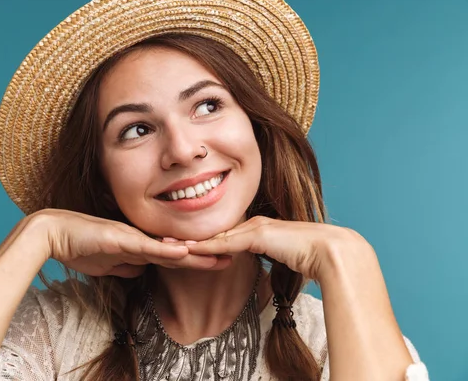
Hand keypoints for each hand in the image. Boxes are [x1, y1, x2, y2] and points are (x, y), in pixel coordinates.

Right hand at [25, 209, 229, 277]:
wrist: (54, 233)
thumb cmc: (80, 246)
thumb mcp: (110, 263)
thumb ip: (128, 265)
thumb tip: (143, 270)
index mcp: (139, 243)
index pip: (174, 252)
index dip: (196, 257)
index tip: (218, 261)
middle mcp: (140, 237)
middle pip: (178, 247)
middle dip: (206, 253)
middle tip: (233, 254)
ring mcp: (131, 236)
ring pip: (168, 245)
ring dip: (195, 252)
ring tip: (221, 253)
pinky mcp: (118, 237)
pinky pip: (146, 246)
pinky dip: (165, 251)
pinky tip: (183, 253)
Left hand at [185, 216, 367, 280]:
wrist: (332, 251)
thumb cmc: (313, 258)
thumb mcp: (285, 260)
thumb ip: (273, 261)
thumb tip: (272, 270)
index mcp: (259, 230)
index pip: (223, 235)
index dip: (202, 239)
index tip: (182, 243)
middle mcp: (253, 225)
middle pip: (214, 232)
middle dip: (189, 236)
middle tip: (163, 238)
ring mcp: (255, 228)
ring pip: (216, 236)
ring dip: (191, 240)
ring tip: (167, 243)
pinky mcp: (258, 235)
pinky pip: (226, 243)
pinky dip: (206, 246)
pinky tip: (189, 249)